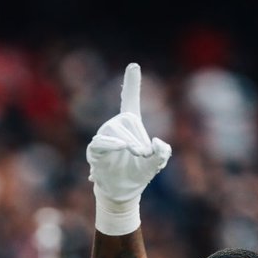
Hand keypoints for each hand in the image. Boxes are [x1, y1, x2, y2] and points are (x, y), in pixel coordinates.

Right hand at [86, 63, 171, 235]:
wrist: (123, 192)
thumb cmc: (139, 174)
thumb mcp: (156, 163)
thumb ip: (163, 152)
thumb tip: (156, 142)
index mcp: (131, 125)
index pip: (130, 100)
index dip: (132, 84)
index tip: (134, 65)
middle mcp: (116, 126)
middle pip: (129, 122)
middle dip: (140, 138)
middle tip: (144, 155)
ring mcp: (104, 137)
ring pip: (117, 131)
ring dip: (130, 143)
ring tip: (137, 155)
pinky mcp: (95, 150)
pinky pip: (100, 142)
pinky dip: (111, 144)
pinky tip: (121, 147)